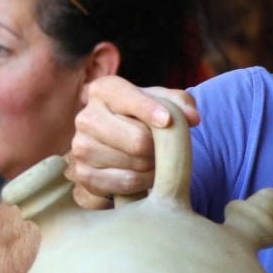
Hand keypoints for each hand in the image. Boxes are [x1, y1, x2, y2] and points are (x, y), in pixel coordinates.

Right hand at [68, 78, 199, 203]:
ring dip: (152, 165)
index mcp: (104, 90)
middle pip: (137, 139)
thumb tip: (192, 118)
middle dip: (158, 147)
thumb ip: (180, 102)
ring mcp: (80, 147)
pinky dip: (143, 181)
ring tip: (151, 158)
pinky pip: (126, 181)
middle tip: (161, 147)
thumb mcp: (162, 103)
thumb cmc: (144, 118)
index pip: (128, 98)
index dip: (150, 111)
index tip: (167, 121)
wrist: (119, 147)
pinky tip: (143, 173)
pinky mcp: (84, 174)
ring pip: (134, 163)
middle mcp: (86, 117)